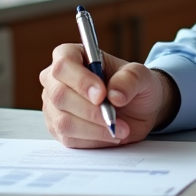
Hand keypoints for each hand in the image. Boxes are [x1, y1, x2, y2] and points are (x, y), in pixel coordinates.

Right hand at [40, 44, 179, 147]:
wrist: (138, 110)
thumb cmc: (134, 86)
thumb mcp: (141, 76)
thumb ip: (131, 79)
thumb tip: (115, 94)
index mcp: (72, 56)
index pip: (64, 65)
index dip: (81, 81)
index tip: (101, 94)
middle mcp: (56, 80)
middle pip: (59, 95)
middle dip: (90, 110)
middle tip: (114, 117)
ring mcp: (54, 106)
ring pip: (63, 121)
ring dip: (95, 128)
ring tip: (120, 128)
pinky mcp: (58, 129)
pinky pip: (69, 138)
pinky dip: (93, 139)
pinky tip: (110, 134)